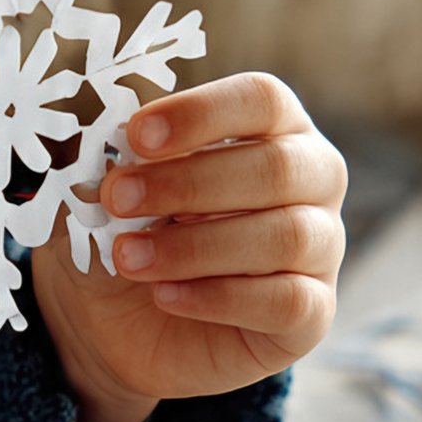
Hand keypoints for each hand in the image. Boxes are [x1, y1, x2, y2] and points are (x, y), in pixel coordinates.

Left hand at [31, 73, 346, 421]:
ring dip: (194, 247)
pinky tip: (165, 295)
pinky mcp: (313, 313)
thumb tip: (113, 142)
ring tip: (128, 258)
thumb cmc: (121, 231)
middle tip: (116, 201)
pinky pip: (288, 302)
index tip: (137, 136)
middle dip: (187, 183)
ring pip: (287, 236)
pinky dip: (218, 298)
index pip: (261, 99)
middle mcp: (311, 179)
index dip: (201, 113)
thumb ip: (113, 160)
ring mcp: (321, 247)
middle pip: (278, 167)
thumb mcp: (101, 191)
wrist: (112, 322)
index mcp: (268, 127)